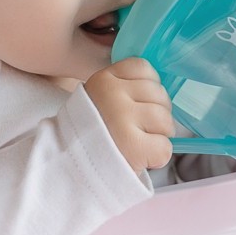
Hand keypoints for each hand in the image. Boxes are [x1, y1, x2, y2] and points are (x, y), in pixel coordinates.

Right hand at [84, 57, 174, 172]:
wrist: (69, 166)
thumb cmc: (91, 135)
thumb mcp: (98, 99)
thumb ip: (124, 88)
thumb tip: (159, 89)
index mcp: (104, 80)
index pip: (143, 68)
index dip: (148, 88)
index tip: (138, 104)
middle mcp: (112, 95)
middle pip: (160, 94)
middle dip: (158, 114)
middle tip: (140, 130)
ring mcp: (122, 119)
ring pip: (166, 120)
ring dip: (160, 136)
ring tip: (141, 144)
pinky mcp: (133, 146)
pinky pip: (164, 147)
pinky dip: (158, 157)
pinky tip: (142, 158)